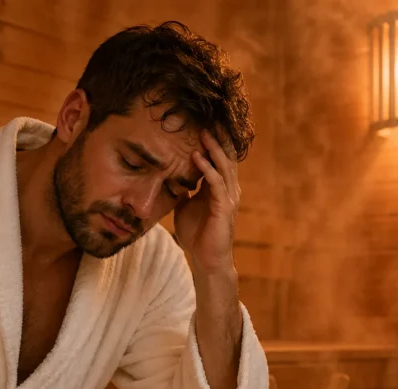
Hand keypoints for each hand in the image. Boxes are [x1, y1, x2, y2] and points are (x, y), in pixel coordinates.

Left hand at [174, 126, 240, 274]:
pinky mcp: (224, 208)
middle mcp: (228, 189)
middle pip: (226, 157)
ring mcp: (228, 198)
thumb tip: (169, 178)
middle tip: (207, 118)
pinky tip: (197, 158)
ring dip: (213, 149)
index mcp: (219, 188)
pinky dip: (207, 169)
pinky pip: (217, 183)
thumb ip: (182, 191)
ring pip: (224, 167)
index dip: (212, 142)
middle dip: (217, 139)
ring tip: (203, 133)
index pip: (218, 159)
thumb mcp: (185, 207)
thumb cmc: (197, 235)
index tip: (201, 124)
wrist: (206, 260)